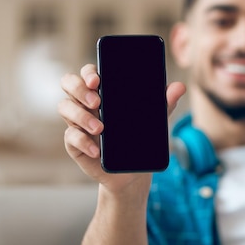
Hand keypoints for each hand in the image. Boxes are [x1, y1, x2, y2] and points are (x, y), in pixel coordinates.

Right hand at [58, 64, 185, 194]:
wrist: (133, 172)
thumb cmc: (140, 137)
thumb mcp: (155, 119)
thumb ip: (165, 102)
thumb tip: (180, 87)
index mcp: (103, 91)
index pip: (89, 73)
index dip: (88, 72)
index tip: (97, 79)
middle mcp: (86, 103)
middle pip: (69, 84)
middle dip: (79, 89)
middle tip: (97, 101)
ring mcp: (78, 122)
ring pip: (65, 107)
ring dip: (80, 116)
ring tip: (101, 127)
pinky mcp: (75, 143)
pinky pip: (70, 137)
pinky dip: (83, 142)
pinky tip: (97, 149)